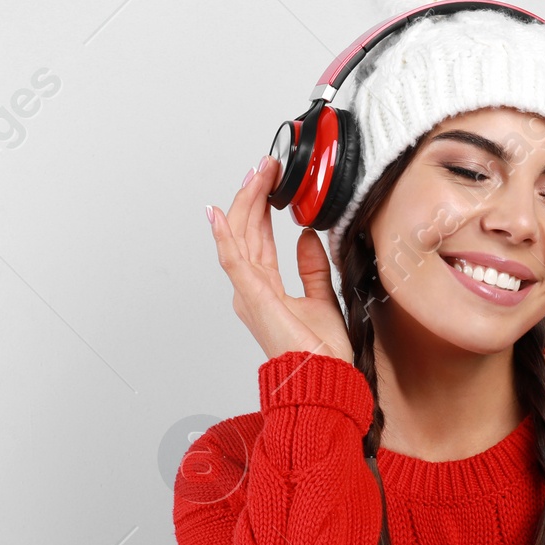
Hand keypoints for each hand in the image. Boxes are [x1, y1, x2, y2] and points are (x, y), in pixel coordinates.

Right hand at [206, 157, 355, 365]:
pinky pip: (233, 260)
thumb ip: (311, 268)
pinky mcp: (253, 297)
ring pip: (239, 237)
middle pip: (245, 232)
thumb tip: (305, 237)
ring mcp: (249, 293)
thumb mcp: (322, 298)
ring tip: (256, 174)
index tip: (272, 180)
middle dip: (254, 195)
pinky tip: (219, 214)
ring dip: (246, 202)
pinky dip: (224, 236)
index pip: (257, 238)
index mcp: (264, 289)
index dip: (262, 206)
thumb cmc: (321, 353)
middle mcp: (251, 289)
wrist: (325, 379)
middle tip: (265, 166)